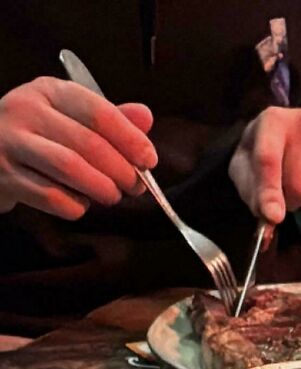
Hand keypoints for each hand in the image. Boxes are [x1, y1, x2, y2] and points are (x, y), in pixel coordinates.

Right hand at [0, 77, 156, 219]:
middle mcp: (26, 111)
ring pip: (70, 169)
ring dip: (100, 189)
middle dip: (120, 170)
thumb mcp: (68, 116)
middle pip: (87, 144)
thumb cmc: (36, 135)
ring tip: (111, 196)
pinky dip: (75, 206)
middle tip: (134, 186)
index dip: (130, 139)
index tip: (149, 160)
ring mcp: (12, 144)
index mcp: (49, 91)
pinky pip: (52, 197)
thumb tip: (145, 118)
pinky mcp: (6, 177)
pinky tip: (80, 204)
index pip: (98, 112)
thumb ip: (108, 118)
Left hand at [229, 106, 300, 224]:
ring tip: (300, 186)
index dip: (270, 193)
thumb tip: (272, 219)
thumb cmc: (263, 156)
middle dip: (288, 201)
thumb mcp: (245, 171)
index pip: (269, 161)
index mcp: (272, 122)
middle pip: (299, 186)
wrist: (292, 135)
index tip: (274, 217)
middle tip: (284, 191)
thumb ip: (254, 195)